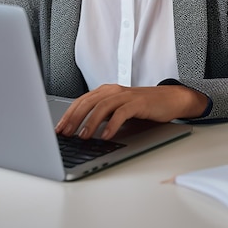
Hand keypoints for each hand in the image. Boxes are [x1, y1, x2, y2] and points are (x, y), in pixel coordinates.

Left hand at [55, 83, 207, 139]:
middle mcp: (113, 90)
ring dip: (91, 122)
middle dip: (74, 119)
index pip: (82, 101)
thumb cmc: (142, 106)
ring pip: (103, 107)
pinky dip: (112, 124)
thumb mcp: (118, 109)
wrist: (169, 99)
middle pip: (88, 102)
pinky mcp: (138, 103)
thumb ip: (102, 115)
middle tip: (65, 133)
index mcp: (106, 91)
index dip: (69, 114)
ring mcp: (126, 96)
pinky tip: (106, 135)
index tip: (59, 128)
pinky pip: (122, 113)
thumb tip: (81, 130)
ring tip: (83, 137)